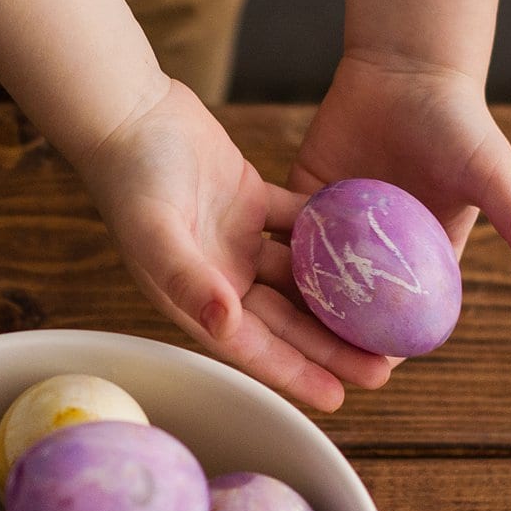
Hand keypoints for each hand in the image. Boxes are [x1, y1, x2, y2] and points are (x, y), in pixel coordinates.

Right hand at [77, 77, 388, 412]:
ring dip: (338, 296)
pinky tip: (370, 244)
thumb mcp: (156, 233)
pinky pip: (300, 225)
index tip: (338, 396)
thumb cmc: (132, 178)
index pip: (253, 346)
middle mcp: (219, 276)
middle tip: (381, 368)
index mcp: (194, 296)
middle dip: (329, 346)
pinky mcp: (251, 201)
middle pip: (285, 320)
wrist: (125, 114)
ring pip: (298, 278)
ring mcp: (237, 240)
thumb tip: (226, 325)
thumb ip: (189, 280)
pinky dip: (330, 235)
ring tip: (384, 314)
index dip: (295, 372)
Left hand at [285, 51, 510, 371]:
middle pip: (351, 307)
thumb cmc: (458, 120)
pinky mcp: (302, 201)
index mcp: (423, 255)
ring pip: (312, 279)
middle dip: (334, 339)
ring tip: (274, 343)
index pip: (403, 313)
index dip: (390, 344)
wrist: (408, 67)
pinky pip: (284, 239)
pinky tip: (246, 289)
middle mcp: (376, 251)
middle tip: (315, 371)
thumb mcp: (492, 172)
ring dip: (294, 309)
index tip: (375, 371)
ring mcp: (338, 228)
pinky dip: (269, 261)